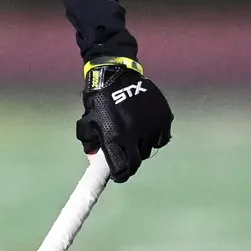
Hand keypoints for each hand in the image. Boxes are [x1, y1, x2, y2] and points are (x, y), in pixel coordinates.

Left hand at [75, 58, 172, 182]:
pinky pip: (161, 138)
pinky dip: (154, 138)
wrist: (116, 74)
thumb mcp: (88, 122)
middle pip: (136, 162)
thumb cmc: (98, 100)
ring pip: (148, 149)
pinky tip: (146, 131)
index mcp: (113, 137)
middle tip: (126, 160)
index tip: (118, 175)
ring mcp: (150, 125)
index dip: (119, 175)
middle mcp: (134, 134)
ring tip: (134, 138)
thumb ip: (90, 144)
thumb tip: (94, 162)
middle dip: (130, 165)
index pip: (120, 168)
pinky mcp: (163, 117)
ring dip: (141, 148)